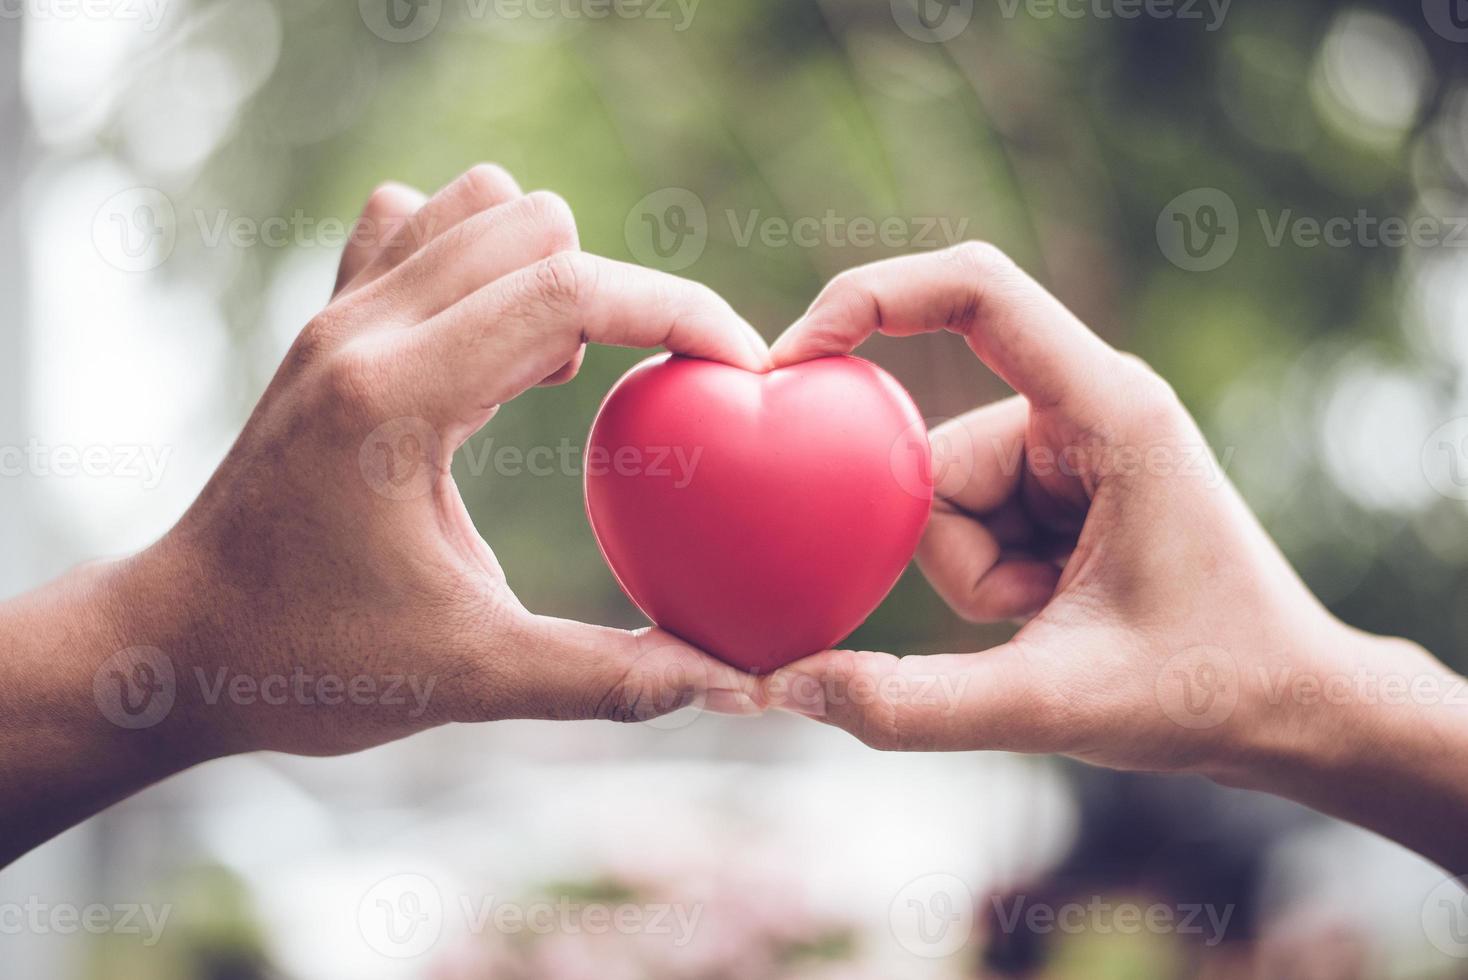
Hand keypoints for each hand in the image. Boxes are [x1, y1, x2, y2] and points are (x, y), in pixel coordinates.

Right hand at [761, 244, 1467, 871]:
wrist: (1294, 710)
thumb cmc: (1210, 690)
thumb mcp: (1053, 704)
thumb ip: (913, 705)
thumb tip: (785, 686)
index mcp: (1110, 408)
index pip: (977, 291)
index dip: (870, 297)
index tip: (792, 358)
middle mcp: (1087, 404)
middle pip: (935, 452)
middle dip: (955, 558)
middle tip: (1033, 616)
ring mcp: (1069, 443)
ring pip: (943, 497)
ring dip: (975, 577)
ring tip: (1056, 618)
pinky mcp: (1058, 482)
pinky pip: (966, 519)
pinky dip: (988, 579)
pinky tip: (1054, 611)